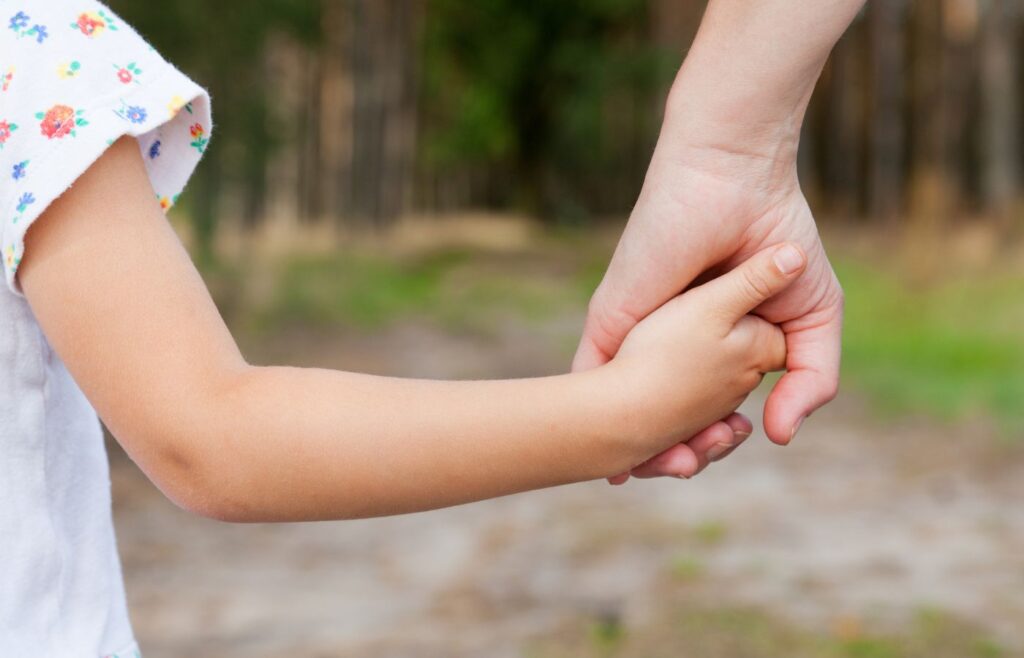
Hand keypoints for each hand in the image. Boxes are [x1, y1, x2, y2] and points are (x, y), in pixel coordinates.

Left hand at [576, 123, 841, 484]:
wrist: (735, 181)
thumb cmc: (778, 239)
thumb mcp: (813, 319)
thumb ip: (810, 379)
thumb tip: (780, 436)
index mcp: (712, 349)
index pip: (707, 414)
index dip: (714, 442)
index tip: (728, 447)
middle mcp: (669, 348)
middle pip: (664, 421)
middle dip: (673, 455)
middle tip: (687, 466)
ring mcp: (636, 337)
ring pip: (624, 412)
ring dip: (635, 449)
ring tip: (664, 464)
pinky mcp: (608, 323)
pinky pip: (591, 382)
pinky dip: (595, 421)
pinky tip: (603, 453)